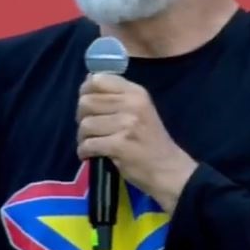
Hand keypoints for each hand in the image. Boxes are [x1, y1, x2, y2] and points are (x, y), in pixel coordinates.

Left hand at [76, 74, 196, 212]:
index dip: (86, 91)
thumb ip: (116, 96)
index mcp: (136, 92)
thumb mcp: (139, 109)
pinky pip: (88, 144)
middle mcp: (132, 104)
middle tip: (90, 129)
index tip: (88, 104)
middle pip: (87, 102)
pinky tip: (91, 155)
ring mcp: (126, 124)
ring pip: (85, 124)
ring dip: (83, 137)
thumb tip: (88, 80)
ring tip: (92, 143)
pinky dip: (84, 151)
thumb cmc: (150, 139)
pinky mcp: (119, 145)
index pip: (98, 79)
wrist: (167, 169)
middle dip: (82, 117)